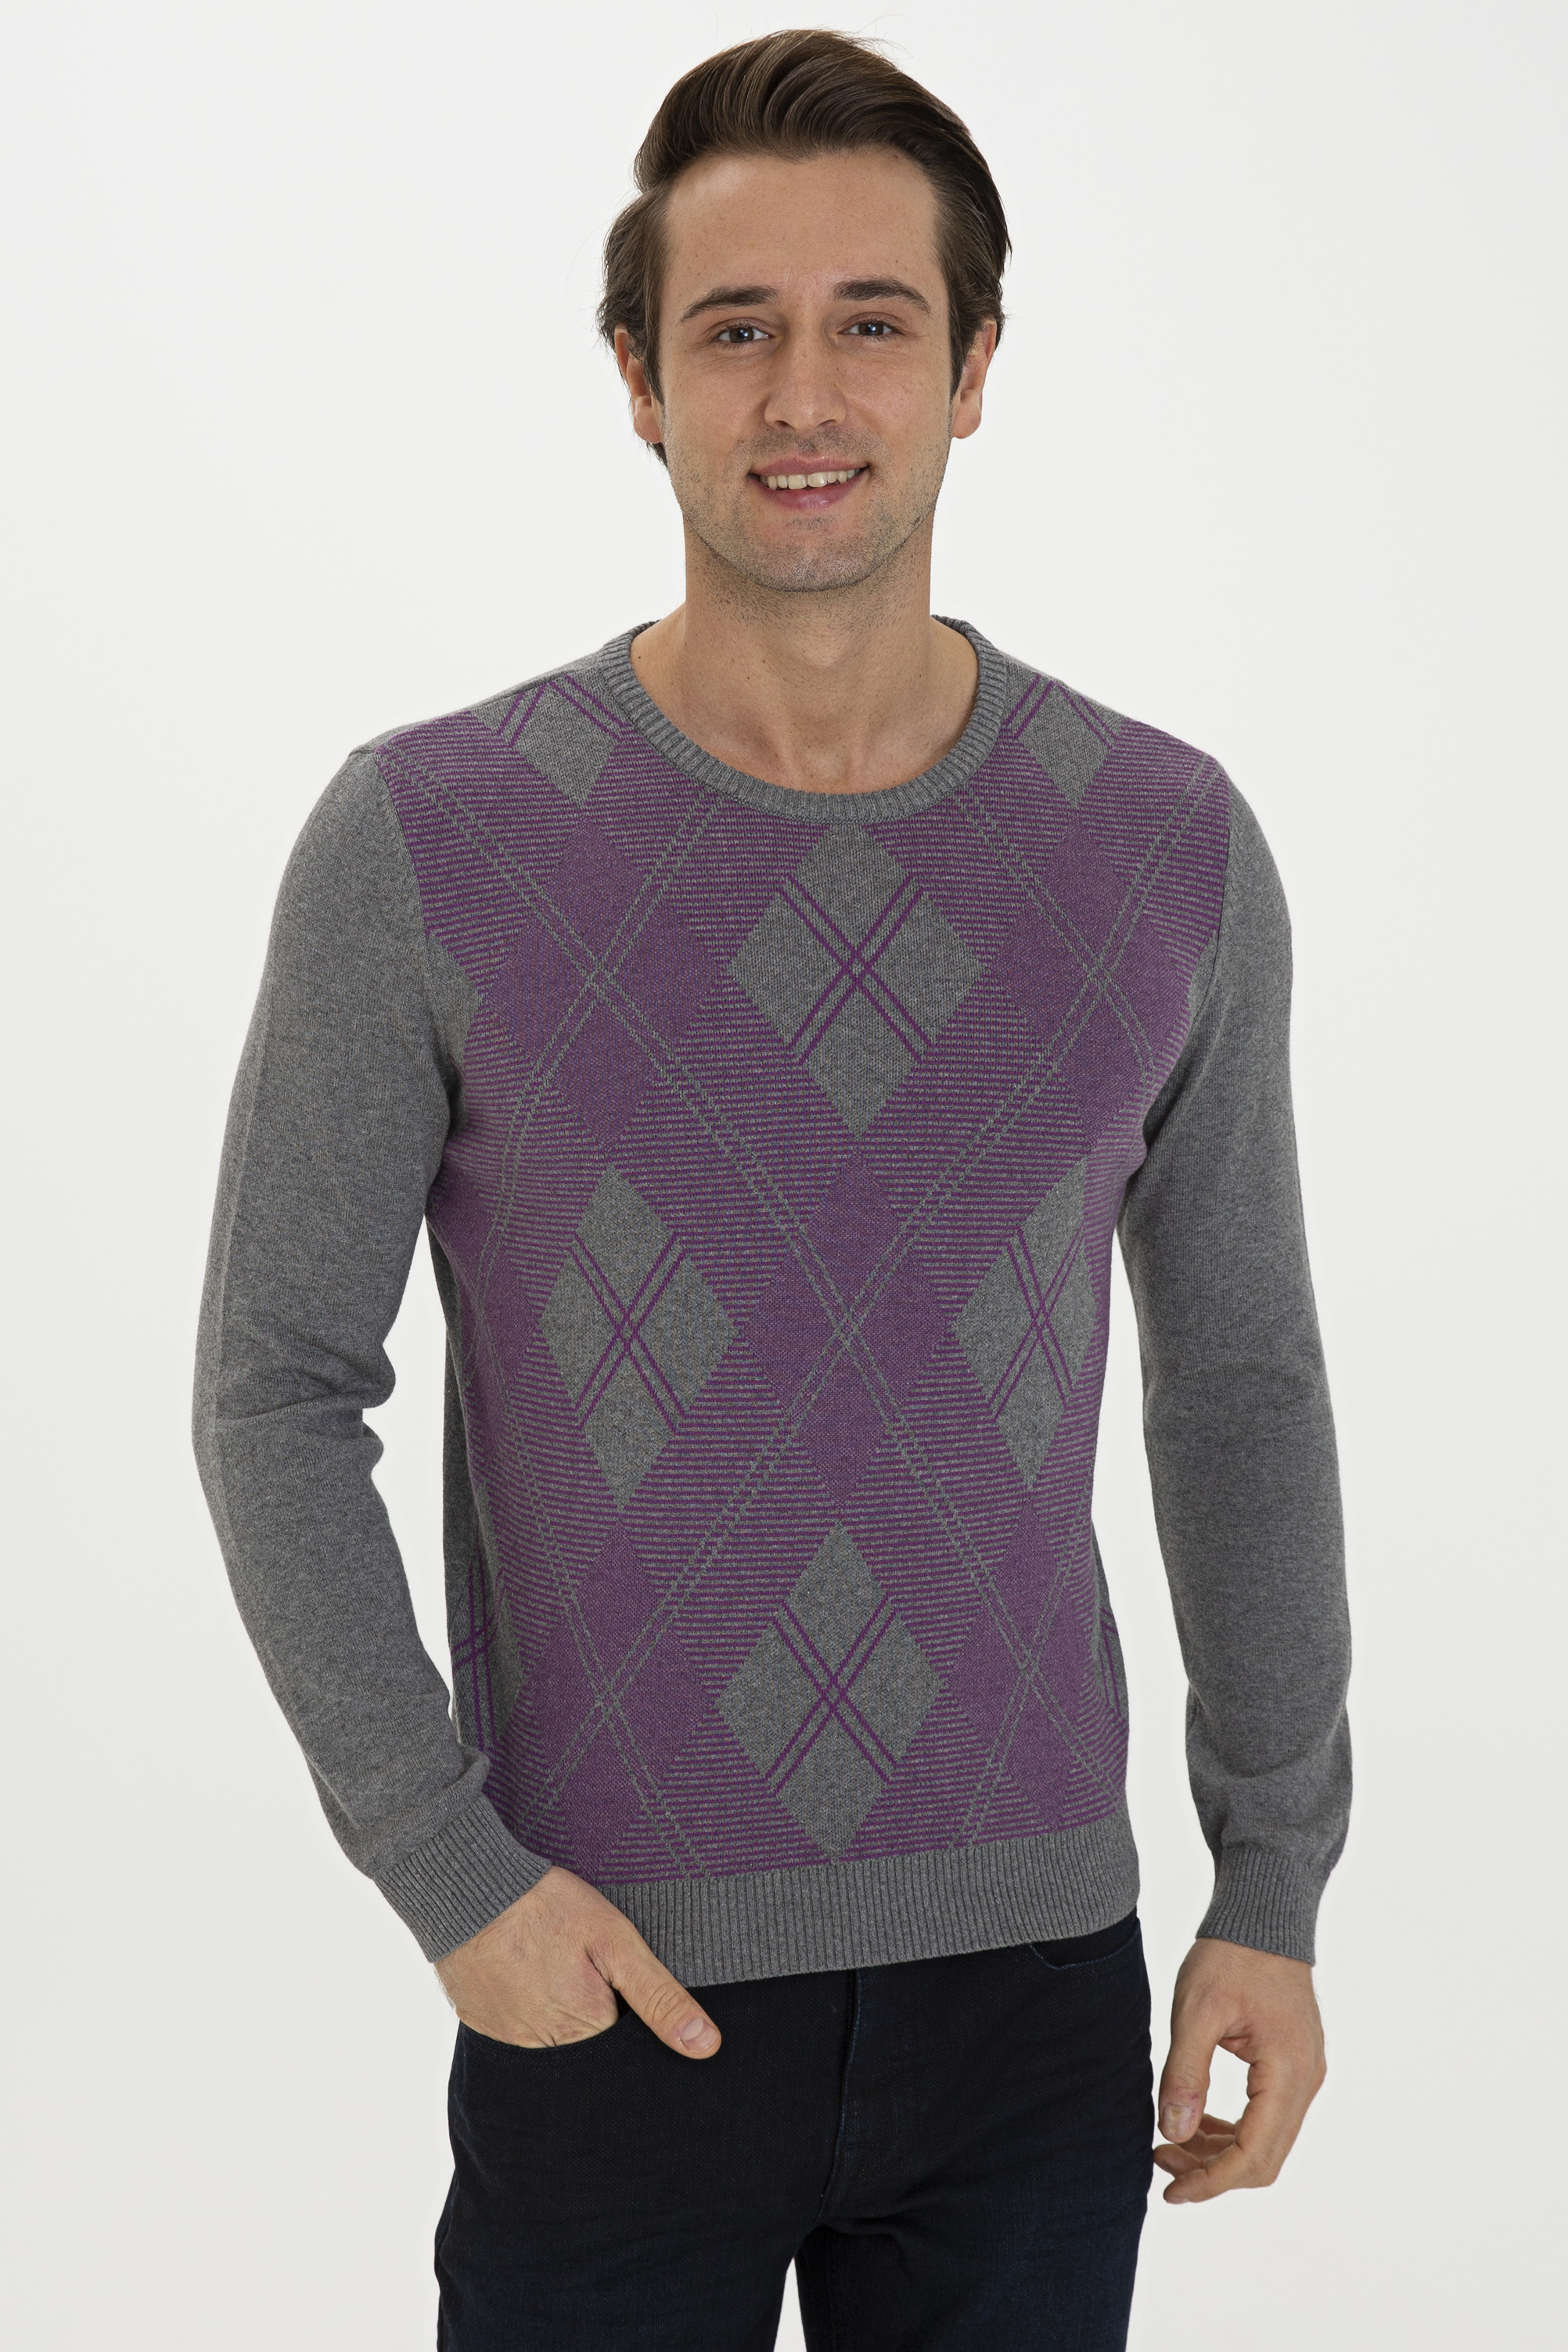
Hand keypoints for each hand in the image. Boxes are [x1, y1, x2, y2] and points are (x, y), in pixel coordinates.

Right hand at [434, 1866, 721, 2056]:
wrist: (469, 1889)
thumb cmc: (548, 1908)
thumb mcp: (616, 1941)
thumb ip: (659, 1996)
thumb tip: (706, 2046)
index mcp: (587, 2035)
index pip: (629, 2063)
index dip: (641, 2037)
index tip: (637, 2007)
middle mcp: (547, 2054)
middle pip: (593, 2064)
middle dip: (604, 2035)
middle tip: (594, 1983)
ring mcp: (510, 2045)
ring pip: (558, 2055)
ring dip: (568, 2029)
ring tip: (564, 1981)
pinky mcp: (485, 2031)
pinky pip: (523, 2042)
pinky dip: (535, 2021)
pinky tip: (537, 1986)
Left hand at [1153, 1937, 1325, 2203]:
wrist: (1264, 1914)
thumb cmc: (1231, 1953)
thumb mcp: (1197, 2010)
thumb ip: (1186, 2073)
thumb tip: (1174, 2133)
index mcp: (1288, 2072)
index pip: (1254, 2155)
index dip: (1210, 2182)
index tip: (1170, 2191)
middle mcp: (1307, 2081)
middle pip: (1265, 2160)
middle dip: (1212, 2173)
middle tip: (1162, 2164)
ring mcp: (1305, 2075)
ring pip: (1268, 2143)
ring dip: (1222, 2154)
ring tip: (1172, 2144)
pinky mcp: (1295, 2066)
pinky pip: (1269, 2118)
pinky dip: (1235, 2131)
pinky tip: (1199, 2121)